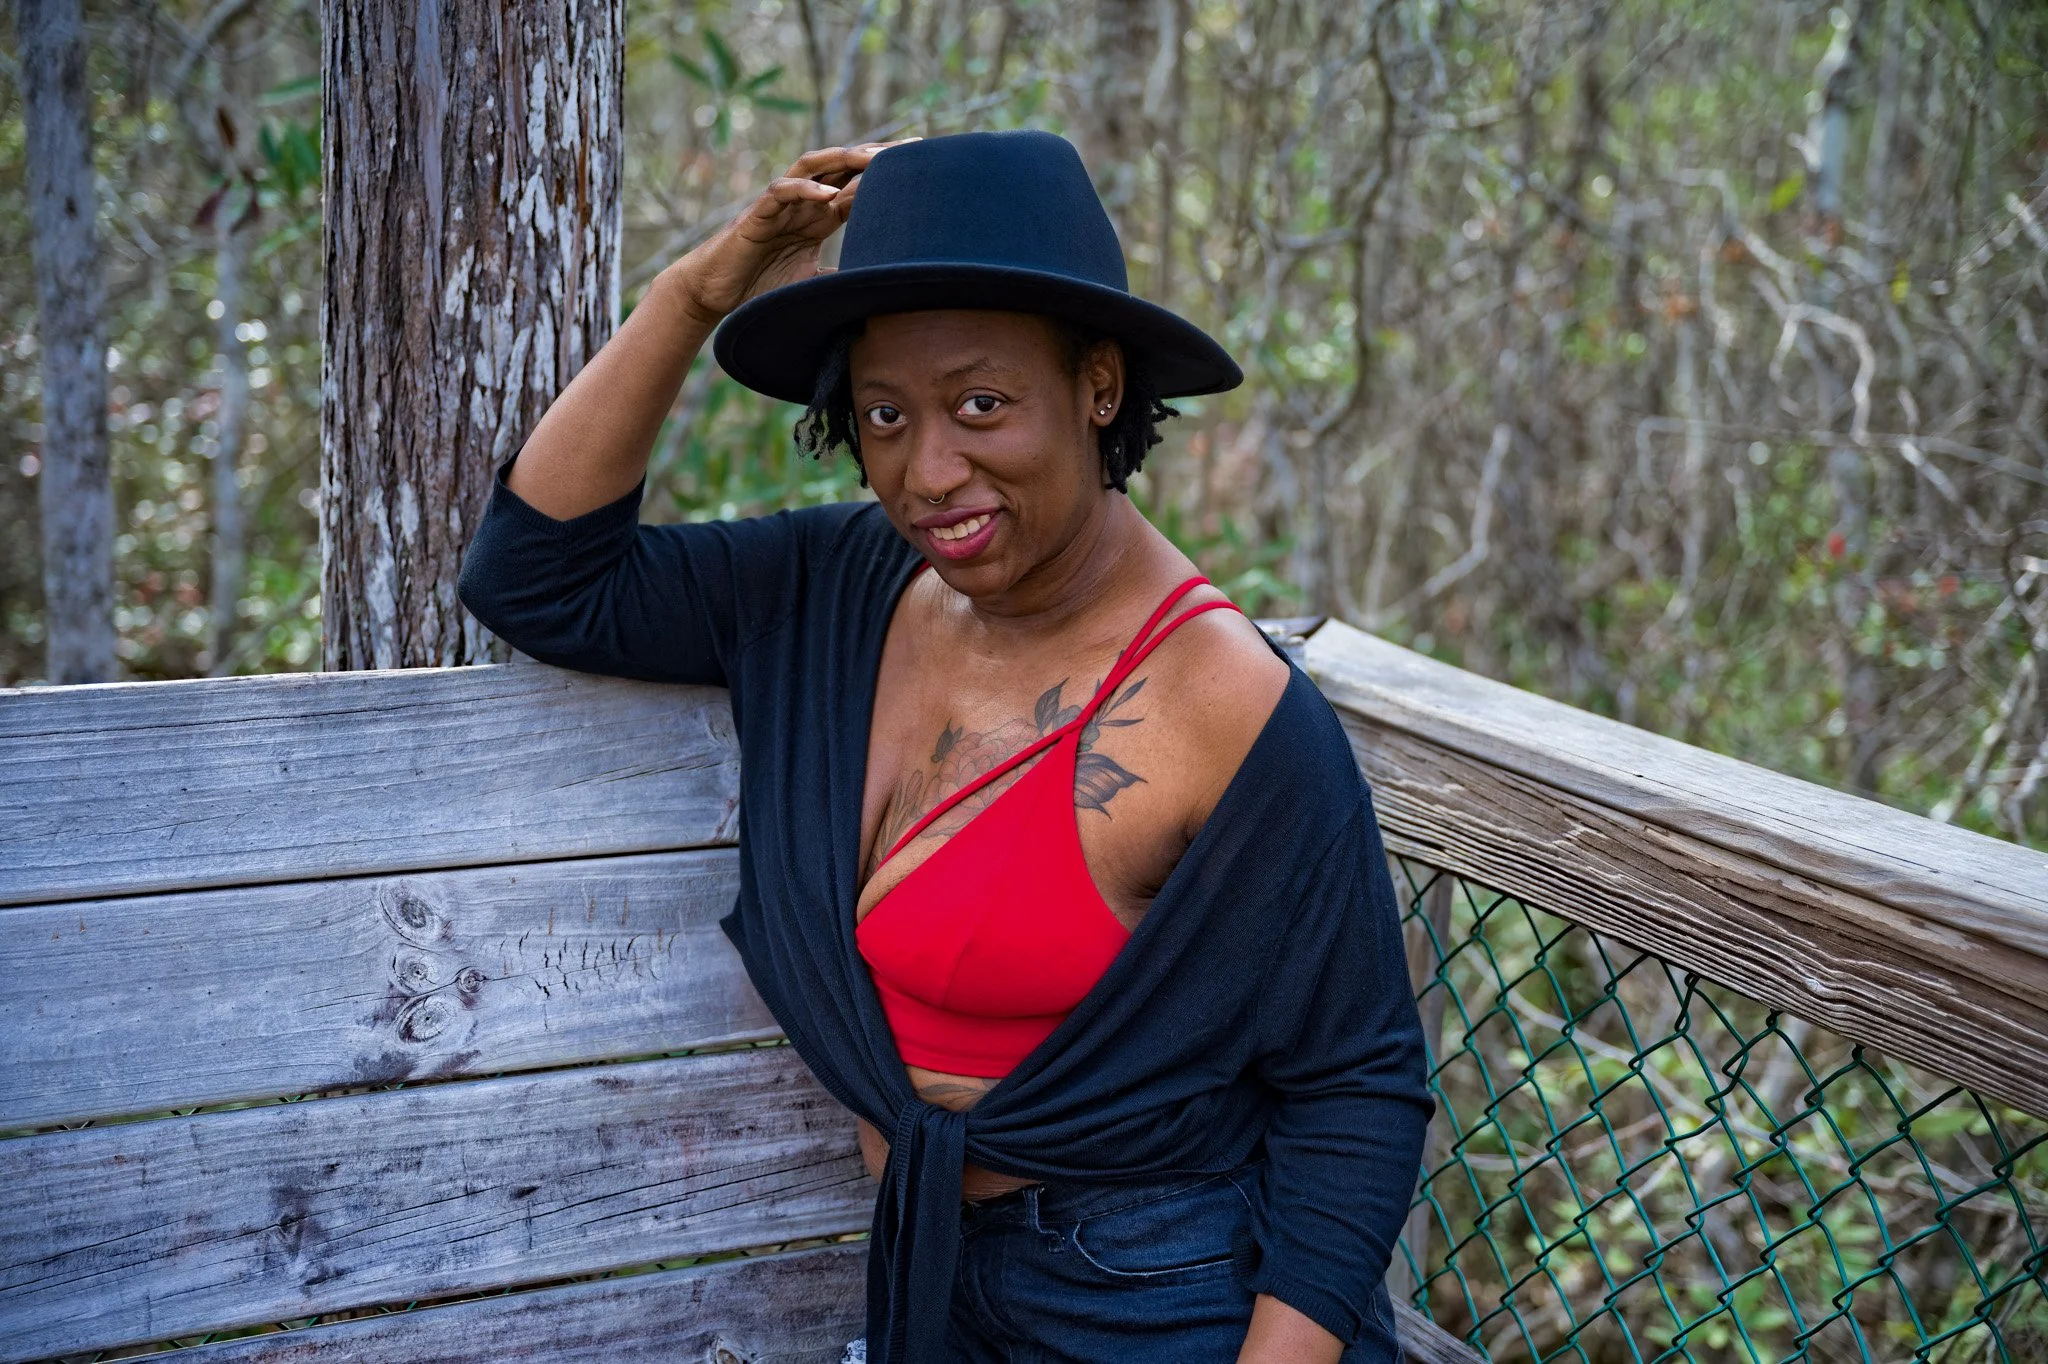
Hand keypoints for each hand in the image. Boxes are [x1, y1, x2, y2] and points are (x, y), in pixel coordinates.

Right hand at [669, 140, 916, 324]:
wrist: (717, 293)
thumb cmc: (762, 287)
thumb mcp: (815, 284)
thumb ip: (843, 280)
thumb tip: (880, 293)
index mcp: (820, 215)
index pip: (859, 185)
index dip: (887, 176)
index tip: (923, 167)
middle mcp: (804, 202)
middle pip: (842, 167)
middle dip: (875, 156)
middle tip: (911, 150)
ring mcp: (780, 205)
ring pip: (812, 167)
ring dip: (841, 160)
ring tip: (871, 159)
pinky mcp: (757, 216)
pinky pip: (780, 193)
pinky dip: (803, 191)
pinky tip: (827, 196)